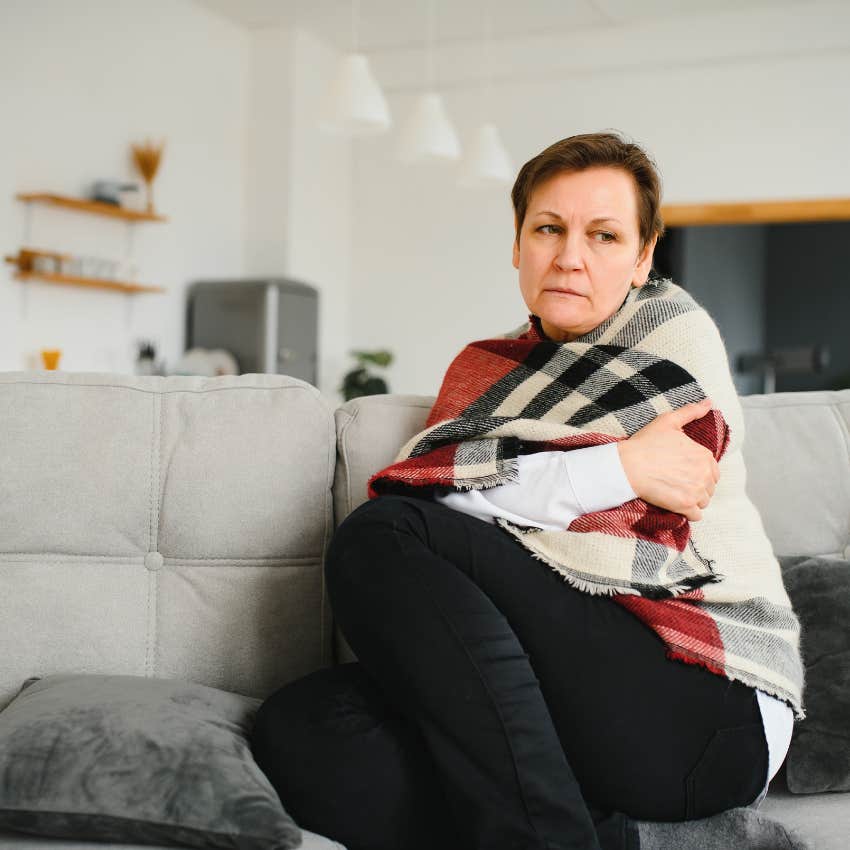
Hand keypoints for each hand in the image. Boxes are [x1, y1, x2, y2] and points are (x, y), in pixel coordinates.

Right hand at [616, 398, 719, 521]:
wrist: (627, 466)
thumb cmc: (646, 443)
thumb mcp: (668, 421)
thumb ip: (691, 412)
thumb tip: (709, 402)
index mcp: (704, 455)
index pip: (712, 471)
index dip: (697, 472)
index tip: (680, 472)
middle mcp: (705, 474)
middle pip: (709, 488)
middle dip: (696, 487)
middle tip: (675, 483)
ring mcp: (696, 491)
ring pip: (703, 502)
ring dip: (692, 500)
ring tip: (674, 493)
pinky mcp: (686, 506)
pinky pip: (696, 515)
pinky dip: (687, 513)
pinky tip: (674, 505)